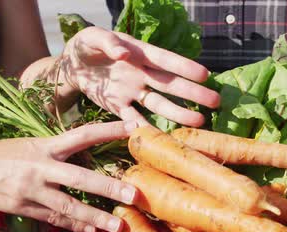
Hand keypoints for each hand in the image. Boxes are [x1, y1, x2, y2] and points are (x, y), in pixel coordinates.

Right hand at [0, 121, 137, 231]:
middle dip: (108, 187)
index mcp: (45, 146)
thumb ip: (58, 151)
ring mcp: (32, 190)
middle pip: (80, 178)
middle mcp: (41, 167)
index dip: (108, 130)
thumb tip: (88, 154)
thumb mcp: (32, 144)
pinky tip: (91, 230)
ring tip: (117, 226)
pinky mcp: (24, 208)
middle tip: (133, 195)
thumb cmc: (4, 154)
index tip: (133, 127)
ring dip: (95, 217)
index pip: (82, 135)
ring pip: (68, 206)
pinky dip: (74, 225)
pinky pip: (54, 219)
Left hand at [59, 26, 219, 126]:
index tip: (205, 74)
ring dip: (178, 113)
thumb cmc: (87, 45)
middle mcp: (141, 74)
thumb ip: (108, 43)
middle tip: (216, 101)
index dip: (184, 67)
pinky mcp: (120, 107)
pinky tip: (160, 139)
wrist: (71, 65)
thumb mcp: (92, 37)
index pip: (165, 60)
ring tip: (199, 121)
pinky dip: (144, 129)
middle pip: (170, 85)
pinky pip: (134, 119)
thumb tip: (124, 54)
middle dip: (192, 93)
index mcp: (139, 53)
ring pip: (159, 104)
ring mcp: (133, 92)